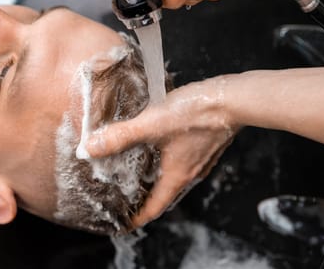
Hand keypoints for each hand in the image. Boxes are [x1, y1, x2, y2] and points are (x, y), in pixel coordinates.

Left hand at [86, 77, 238, 226]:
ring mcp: (200, 159)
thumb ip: (120, 135)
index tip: (124, 224)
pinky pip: (182, 160)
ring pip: (173, 176)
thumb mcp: (151, 125)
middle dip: (145, 198)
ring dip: (155, 178)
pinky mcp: (204, 143)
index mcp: (177, 176)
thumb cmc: (197, 114)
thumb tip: (91, 148)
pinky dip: (166, 160)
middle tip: (126, 197)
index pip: (155, 207)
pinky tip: (158, 143)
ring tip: (137, 170)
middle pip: (164, 194)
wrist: (232, 99)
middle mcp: (190, 172)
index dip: (138, 218)